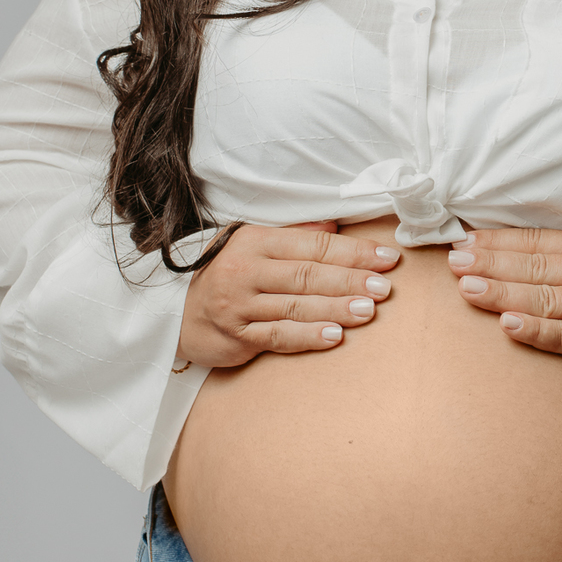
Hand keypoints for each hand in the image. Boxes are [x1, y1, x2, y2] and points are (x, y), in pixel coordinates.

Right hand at [177, 221, 399, 367]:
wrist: (174, 311)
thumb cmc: (225, 273)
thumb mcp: (253, 244)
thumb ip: (294, 236)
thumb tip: (335, 225)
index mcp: (255, 241)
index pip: (312, 245)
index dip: (353, 252)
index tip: (387, 258)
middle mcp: (245, 271)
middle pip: (307, 275)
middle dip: (350, 280)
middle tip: (384, 287)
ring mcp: (238, 305)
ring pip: (296, 306)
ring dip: (336, 309)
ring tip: (368, 310)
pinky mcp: (236, 336)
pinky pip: (278, 336)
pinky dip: (308, 337)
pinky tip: (335, 337)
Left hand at [447, 227, 561, 386]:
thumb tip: (526, 246)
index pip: (542, 241)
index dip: (501, 241)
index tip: (466, 240)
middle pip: (537, 266)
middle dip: (491, 262)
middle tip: (454, 260)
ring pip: (547, 300)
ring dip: (503, 293)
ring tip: (468, 287)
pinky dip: (537, 332)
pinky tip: (508, 325)